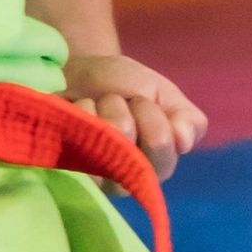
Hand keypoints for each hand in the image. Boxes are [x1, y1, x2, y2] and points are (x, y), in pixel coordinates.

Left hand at [66, 51, 209, 170]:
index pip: (160, 144)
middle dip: (127, 108)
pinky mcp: (63, 163)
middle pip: (127, 141)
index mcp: (158, 165)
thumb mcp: (165, 95)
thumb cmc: (127, 88)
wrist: (84, 72)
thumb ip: (188, 120)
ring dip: (104, 106)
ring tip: (100, 104)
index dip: (152, 115)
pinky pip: (75, 129)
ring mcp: (92, 174)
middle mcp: (126, 179)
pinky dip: (80, 108)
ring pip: (101, 134)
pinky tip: (78, 110)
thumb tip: (183, 142)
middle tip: (122, 102)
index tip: (145, 101)